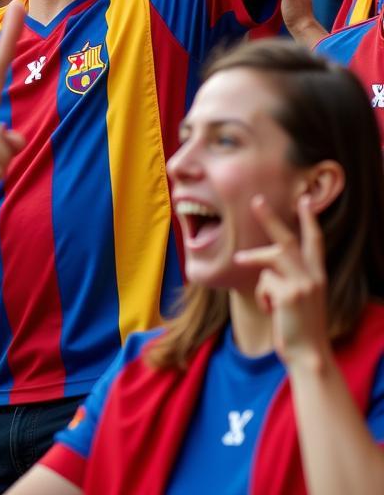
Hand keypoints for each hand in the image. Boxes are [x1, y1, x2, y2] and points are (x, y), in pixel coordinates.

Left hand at [234, 195, 330, 367]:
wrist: (309, 355)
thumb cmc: (298, 327)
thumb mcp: (298, 298)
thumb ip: (288, 277)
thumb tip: (264, 264)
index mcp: (317, 275)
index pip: (314, 241)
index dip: (308, 220)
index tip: (303, 200)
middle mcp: (313, 276)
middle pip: (288, 239)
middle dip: (271, 218)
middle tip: (257, 200)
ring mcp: (303, 284)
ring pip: (272, 255)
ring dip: (252, 257)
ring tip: (239, 260)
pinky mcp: (290, 294)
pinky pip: (263, 283)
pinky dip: (262, 297)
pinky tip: (272, 311)